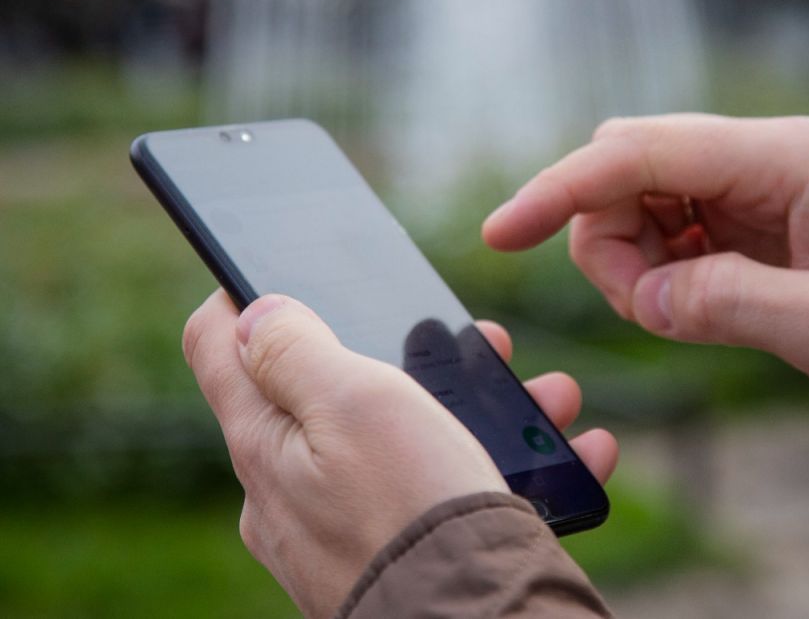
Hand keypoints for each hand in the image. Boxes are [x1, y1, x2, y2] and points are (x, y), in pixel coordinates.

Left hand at [182, 291, 617, 618]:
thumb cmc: (415, 513)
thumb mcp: (354, 404)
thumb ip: (297, 349)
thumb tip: (254, 310)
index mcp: (267, 442)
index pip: (218, 345)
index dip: (246, 292)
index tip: (299, 269)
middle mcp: (296, 488)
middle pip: (338, 388)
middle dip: (415, 351)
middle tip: (483, 339)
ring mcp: (352, 526)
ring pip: (414, 438)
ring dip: (484, 405)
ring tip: (550, 396)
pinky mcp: (409, 556)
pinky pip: (455, 494)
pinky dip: (512, 466)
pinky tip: (573, 451)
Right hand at [484, 113, 808, 440]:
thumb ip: (724, 305)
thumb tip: (644, 294)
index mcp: (787, 158)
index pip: (642, 151)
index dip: (562, 189)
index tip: (501, 234)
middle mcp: (767, 159)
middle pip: (632, 166)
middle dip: (605, 235)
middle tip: (651, 309)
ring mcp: (761, 189)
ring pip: (646, 202)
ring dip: (634, 260)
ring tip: (690, 315)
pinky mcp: (760, 226)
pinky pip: (677, 234)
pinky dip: (663, 273)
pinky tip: (701, 307)